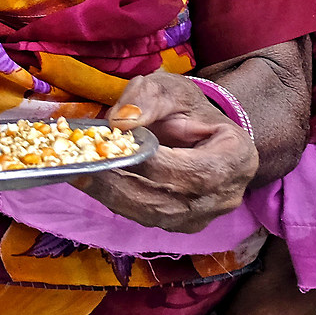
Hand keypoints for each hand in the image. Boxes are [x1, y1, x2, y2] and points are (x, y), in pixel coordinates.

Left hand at [76, 71, 260, 231]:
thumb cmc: (188, 108)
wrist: (198, 129)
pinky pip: (147, 218)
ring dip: (113, 196)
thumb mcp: (172, 89)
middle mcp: (225, 196)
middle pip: (171, 201)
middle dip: (123, 184)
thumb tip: (120, 122)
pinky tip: (91, 182)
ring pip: (155, 215)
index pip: (195, 171)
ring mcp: (204, 216)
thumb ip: (148, 99)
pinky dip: (117, 201)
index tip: (116, 150)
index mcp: (236, 157)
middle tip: (82, 167)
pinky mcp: (181, 225)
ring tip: (79, 174)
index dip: (155, 165)